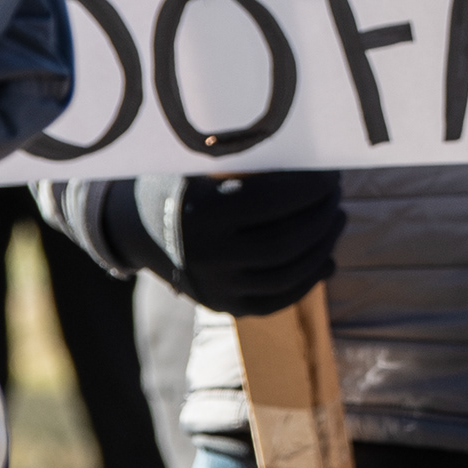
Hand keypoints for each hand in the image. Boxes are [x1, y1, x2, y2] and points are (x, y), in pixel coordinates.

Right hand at [143, 171, 344, 315]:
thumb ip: (251, 166)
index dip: (310, 189)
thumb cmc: (176, 180)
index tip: (330, 173)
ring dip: (322, 247)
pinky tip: (326, 261)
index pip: (272, 202)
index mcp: (198, 213)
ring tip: (336, 219)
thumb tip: (314, 162)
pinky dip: (306, 282)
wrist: (131, 226)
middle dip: (321, 216)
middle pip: (285, 242)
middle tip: (336, 195)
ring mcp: (213, 286)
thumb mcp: (201, 164)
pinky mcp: (220, 304)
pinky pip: (274, 302)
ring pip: (286, 275)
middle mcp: (205, 256)